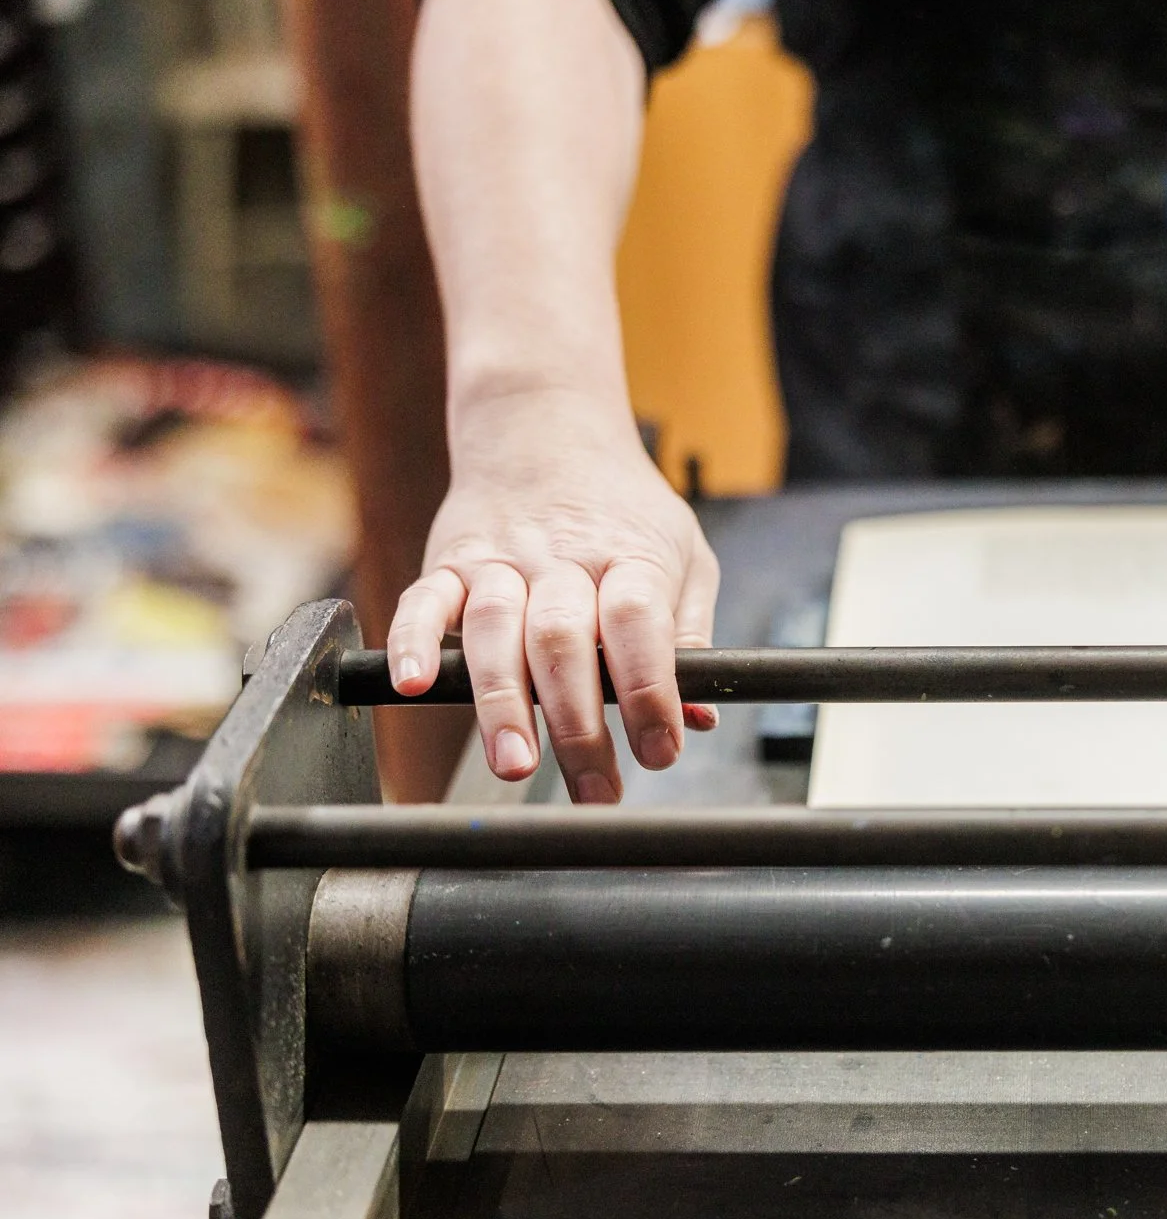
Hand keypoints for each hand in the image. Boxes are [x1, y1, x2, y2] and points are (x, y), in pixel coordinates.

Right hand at [386, 388, 719, 802]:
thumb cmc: (622, 507)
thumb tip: (700, 717)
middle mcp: (563, 561)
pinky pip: (425, 602)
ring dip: (501, 702)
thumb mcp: (682, 555)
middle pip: (565, 641)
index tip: (661, 750)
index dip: (652, 692)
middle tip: (594, 790)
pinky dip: (413, 641)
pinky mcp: (449, 562)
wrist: (545, 428)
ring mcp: (501, 561)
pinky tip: (412, 685)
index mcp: (630, 559)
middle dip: (578, 724)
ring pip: (494, 630)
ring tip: (515, 765)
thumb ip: (688, 635)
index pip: (640, 625)